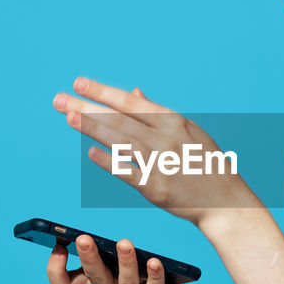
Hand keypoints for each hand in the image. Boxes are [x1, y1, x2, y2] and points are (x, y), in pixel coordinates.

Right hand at [46, 234, 196, 283]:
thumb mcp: (114, 270)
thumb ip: (102, 253)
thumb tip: (88, 228)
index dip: (55, 270)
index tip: (59, 246)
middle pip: (94, 279)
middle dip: (88, 258)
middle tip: (82, 238)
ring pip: (126, 283)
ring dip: (124, 263)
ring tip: (124, 243)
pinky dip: (154, 275)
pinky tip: (154, 260)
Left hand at [53, 77, 258, 226]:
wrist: (224, 200)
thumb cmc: (204, 163)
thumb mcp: (187, 131)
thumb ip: (157, 113)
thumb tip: (133, 92)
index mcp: (173, 121)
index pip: (130, 102)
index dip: (102, 91)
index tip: (79, 82)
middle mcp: (165, 138)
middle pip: (118, 119)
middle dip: (86, 107)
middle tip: (59, 100)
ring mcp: (160, 162)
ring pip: (119, 141)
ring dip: (91, 128)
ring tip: (69, 117)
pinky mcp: (155, 188)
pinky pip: (126, 172)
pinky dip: (108, 161)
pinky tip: (91, 152)